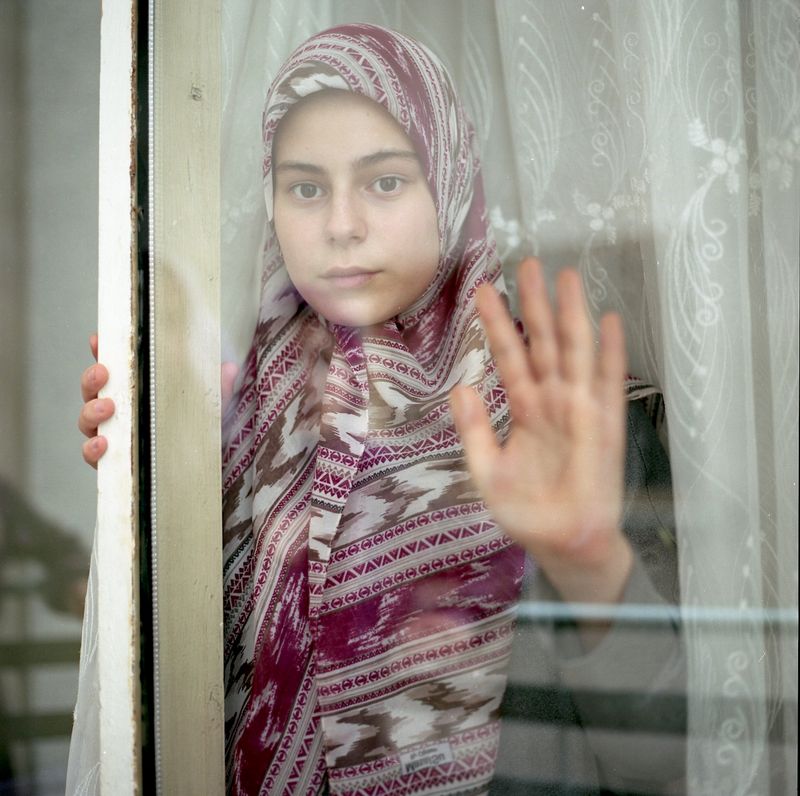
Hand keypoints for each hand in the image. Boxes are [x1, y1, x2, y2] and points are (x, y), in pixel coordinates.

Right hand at [78, 334, 238, 468]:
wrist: (209, 473)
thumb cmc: (203, 435)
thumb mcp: (213, 408)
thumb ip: (218, 389)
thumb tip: (229, 368)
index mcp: (140, 392)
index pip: (117, 369)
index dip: (103, 352)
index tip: (98, 340)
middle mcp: (122, 413)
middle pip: (93, 392)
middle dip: (92, 379)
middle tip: (103, 373)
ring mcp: (116, 438)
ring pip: (88, 421)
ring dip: (91, 411)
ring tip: (107, 408)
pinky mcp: (116, 464)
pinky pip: (93, 457)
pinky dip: (93, 449)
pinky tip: (102, 444)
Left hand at [450, 258, 632, 606]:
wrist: (564, 544)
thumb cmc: (527, 511)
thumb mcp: (486, 470)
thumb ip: (473, 429)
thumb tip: (459, 386)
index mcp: (524, 409)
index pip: (508, 356)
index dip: (497, 324)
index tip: (482, 290)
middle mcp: (552, 400)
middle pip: (542, 342)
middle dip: (535, 304)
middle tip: (526, 262)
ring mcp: (580, 409)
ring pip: (573, 352)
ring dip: (570, 315)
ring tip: (564, 276)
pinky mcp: (604, 425)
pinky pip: (608, 383)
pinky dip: (609, 353)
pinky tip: (609, 321)